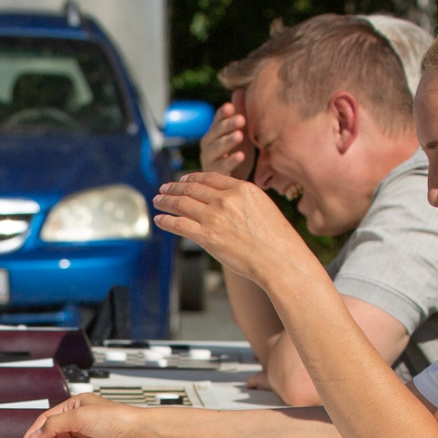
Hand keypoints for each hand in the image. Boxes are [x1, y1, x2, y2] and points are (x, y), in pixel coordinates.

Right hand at [18, 393, 159, 437]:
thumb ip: (53, 425)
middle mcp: (80, 420)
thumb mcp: (78, 417)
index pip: (46, 420)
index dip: (34, 434)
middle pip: (54, 437)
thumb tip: (36, 434)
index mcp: (74, 406)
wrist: (138, 435)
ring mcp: (88, 435)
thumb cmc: (116, 418)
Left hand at [153, 170, 313, 289]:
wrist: (280, 260)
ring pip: (181, 203)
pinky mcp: (207, 237)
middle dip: (174, 188)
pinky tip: (159, 219)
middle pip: (192, 188)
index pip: (210, 178)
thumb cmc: (277, 239)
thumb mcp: (263, 207)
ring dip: (166, 201)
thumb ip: (242, 201)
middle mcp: (226, 199)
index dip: (192, 178)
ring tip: (157, 200)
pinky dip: (166, 220)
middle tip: (164, 188)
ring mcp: (215, 217)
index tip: (183, 180)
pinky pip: (179, 224)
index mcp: (242, 189)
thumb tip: (226, 201)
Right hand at [201, 95, 253, 180]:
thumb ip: (238, 113)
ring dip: (227, 142)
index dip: (222, 114)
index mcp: (214, 133)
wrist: (233, 181)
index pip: (217, 120)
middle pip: (215, 133)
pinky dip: (230, 161)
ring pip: (216, 149)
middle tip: (241, 119)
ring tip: (239, 135)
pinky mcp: (215, 175)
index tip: (230, 108)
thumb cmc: (236, 152)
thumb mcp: (239, 131)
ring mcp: (210, 160)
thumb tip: (239, 90)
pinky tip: (241, 155)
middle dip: (227, 126)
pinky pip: (222, 168)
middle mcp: (208, 145)